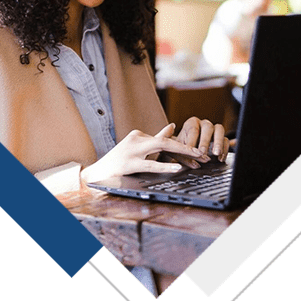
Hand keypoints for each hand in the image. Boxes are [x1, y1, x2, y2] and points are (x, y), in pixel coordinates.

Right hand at [80, 124, 206, 183]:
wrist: (96, 174)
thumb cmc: (118, 162)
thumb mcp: (137, 149)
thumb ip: (155, 137)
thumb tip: (173, 126)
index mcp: (139, 135)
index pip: (165, 139)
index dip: (184, 145)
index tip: (199, 151)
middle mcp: (137, 139)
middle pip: (166, 140)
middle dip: (187, 147)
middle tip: (204, 154)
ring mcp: (132, 150)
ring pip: (161, 146)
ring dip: (182, 152)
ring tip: (197, 157)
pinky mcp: (129, 163)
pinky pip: (150, 163)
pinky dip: (165, 164)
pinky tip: (178, 167)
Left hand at [175, 117, 228, 162]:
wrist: (189, 151)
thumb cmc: (181, 148)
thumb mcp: (176, 150)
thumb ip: (179, 154)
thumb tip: (183, 159)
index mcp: (191, 123)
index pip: (192, 129)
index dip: (191, 140)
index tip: (190, 150)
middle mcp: (204, 124)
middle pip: (207, 127)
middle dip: (205, 140)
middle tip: (202, 152)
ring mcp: (214, 130)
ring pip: (220, 130)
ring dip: (218, 142)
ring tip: (216, 153)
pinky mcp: (222, 138)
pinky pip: (226, 140)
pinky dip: (225, 149)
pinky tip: (220, 158)